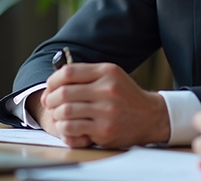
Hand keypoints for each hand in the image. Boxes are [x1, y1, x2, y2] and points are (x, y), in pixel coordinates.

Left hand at [32, 62, 170, 147]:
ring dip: (57, 115)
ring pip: (65, 111)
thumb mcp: (111, 77)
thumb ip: (86, 75)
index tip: (50, 88)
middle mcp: (108, 89)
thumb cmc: (125, 97)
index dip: (53, 81)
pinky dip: (64, 128)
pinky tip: (69, 126)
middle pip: (64, 92)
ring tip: (60, 116)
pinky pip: (72, 128)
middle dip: (52, 100)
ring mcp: (107, 110)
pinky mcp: (105, 129)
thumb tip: (53, 84)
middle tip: (51, 104)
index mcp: (107, 72)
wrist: (150, 116)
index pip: (68, 72)